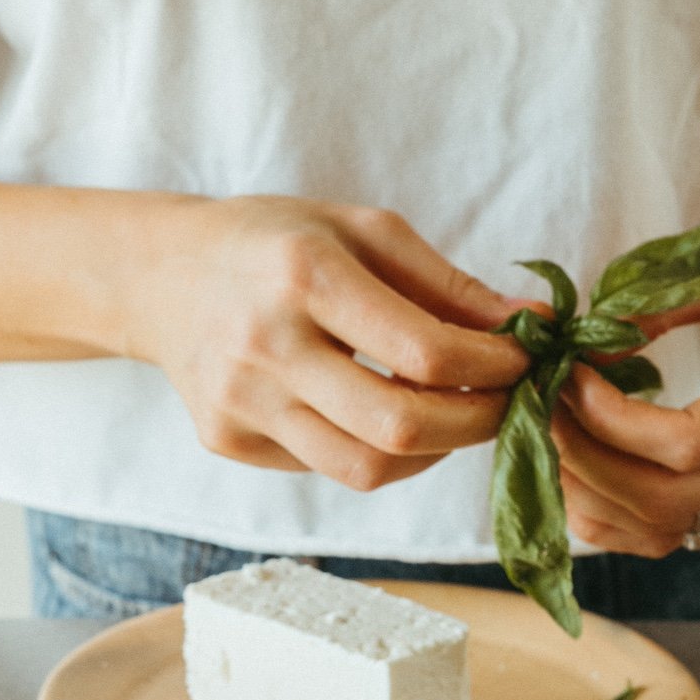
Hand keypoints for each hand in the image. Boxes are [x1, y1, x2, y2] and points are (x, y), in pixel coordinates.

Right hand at [124, 196, 526, 489]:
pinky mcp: (226, 439)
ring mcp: (238, 401)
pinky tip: (385, 417)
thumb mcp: (363, 230)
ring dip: (433, 451)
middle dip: (476, 423)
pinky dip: (377, 453)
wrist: (163, 275)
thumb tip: (536, 325)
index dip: (493, 366)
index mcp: (303, 274)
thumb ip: (449, 283)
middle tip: (507, 404)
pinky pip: (326, 468)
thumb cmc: (277, 243)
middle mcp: (264, 343)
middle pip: (400, 426)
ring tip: (454, 414)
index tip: (524, 361)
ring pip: (366, 469)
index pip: (424, 350)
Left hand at [550, 215, 699, 556]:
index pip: (688, 443)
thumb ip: (658, 304)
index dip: (611, 420)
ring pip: (662, 528)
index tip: (567, 376)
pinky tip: (576, 462)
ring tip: (549, 432)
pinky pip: (665, 531)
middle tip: (542, 407)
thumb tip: (581, 349)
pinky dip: (609, 510)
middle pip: (668, 500)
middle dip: (588, 460)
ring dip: (591, 492)